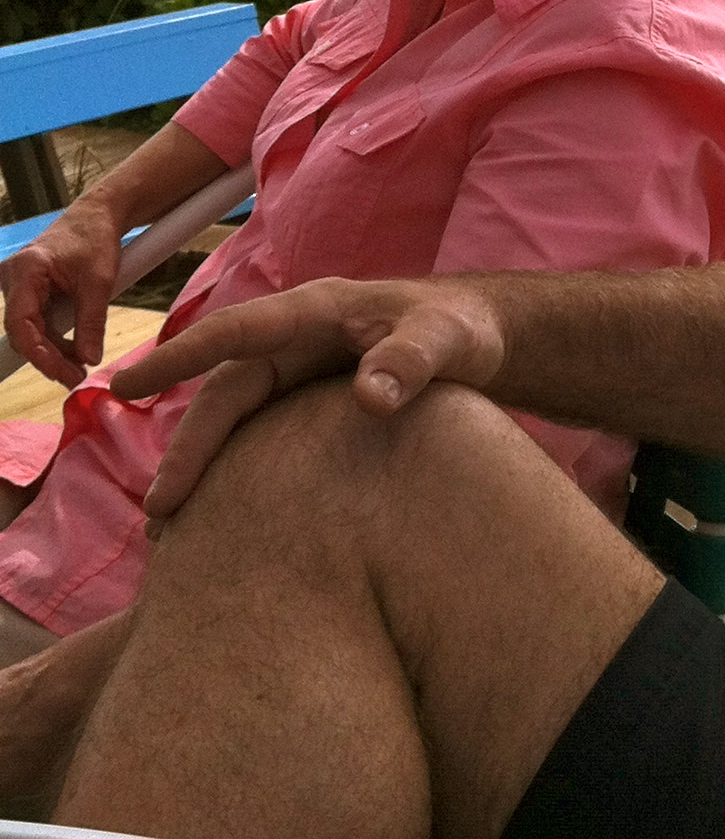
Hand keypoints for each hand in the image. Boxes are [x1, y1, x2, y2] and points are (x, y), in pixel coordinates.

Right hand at [1, 198, 126, 387]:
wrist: (97, 216)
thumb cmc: (96, 239)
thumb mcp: (99, 281)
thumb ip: (92, 321)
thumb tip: (89, 359)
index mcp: (26, 271)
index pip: (20, 323)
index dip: (38, 354)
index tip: (62, 373)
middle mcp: (13, 278)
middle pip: (22, 330)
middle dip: (48, 357)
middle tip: (75, 377)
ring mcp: (18, 286)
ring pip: (29, 330)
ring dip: (52, 351)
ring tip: (79, 368)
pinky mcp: (29, 292)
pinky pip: (36, 322)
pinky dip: (54, 338)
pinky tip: (74, 353)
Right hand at [110, 276, 509, 521]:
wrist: (485, 337)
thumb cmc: (463, 329)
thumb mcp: (446, 341)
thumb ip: (411, 360)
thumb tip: (368, 396)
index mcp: (314, 313)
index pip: (233, 334)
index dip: (178, 359)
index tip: (125, 385)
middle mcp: (295, 340)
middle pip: (226, 392)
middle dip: (189, 448)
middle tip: (160, 508)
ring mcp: (301, 370)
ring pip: (237, 417)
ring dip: (205, 464)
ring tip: (175, 526)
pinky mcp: (310, 400)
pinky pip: (261, 433)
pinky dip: (236, 467)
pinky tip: (222, 512)